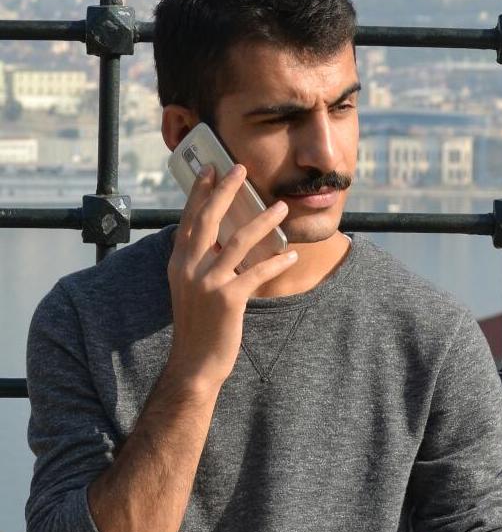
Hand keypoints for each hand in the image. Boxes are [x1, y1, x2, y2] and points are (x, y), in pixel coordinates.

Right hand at [166, 163, 297, 390]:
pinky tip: (291, 254)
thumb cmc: (197, 325)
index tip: (212, 169)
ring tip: (280, 206)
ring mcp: (208, 282)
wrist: (194, 363)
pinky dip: (276, 262)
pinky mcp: (228, 299)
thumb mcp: (190, 288)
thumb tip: (218, 240)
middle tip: (241, 168)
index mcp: (179, 263)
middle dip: (226, 190)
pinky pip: (257, 272)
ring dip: (263, 221)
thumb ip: (199, 263)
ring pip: (239, 241)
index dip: (200, 192)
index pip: (190, 219)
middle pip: (209, 219)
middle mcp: (189, 268)